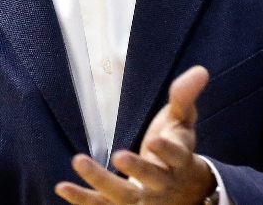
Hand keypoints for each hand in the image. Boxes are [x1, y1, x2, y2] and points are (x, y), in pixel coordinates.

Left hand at [55, 66, 215, 203]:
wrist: (182, 193)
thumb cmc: (177, 149)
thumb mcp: (183, 123)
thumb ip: (185, 98)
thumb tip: (201, 70)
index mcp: (179, 161)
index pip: (177, 157)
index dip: (167, 151)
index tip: (154, 141)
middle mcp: (162, 184)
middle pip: (151, 180)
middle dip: (137, 169)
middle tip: (119, 155)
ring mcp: (141, 200)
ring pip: (122, 196)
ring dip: (100, 181)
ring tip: (78, 160)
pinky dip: (82, 199)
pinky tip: (62, 186)